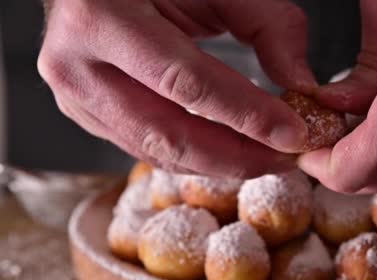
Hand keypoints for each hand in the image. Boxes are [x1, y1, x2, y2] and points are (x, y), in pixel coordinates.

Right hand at [38, 0, 315, 177]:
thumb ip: (266, 24)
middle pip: (168, 132)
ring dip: (219, 164)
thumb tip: (301, 84)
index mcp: (100, 18)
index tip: (292, 134)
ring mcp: (75, 97)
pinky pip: (147, 149)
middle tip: (284, 159)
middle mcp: (76, 64)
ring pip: (157, 152)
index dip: (245, 114)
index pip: (185, 82)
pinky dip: (194, 157)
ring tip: (266, 159)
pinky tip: (230, 153)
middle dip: (235, 157)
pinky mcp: (86, 115)